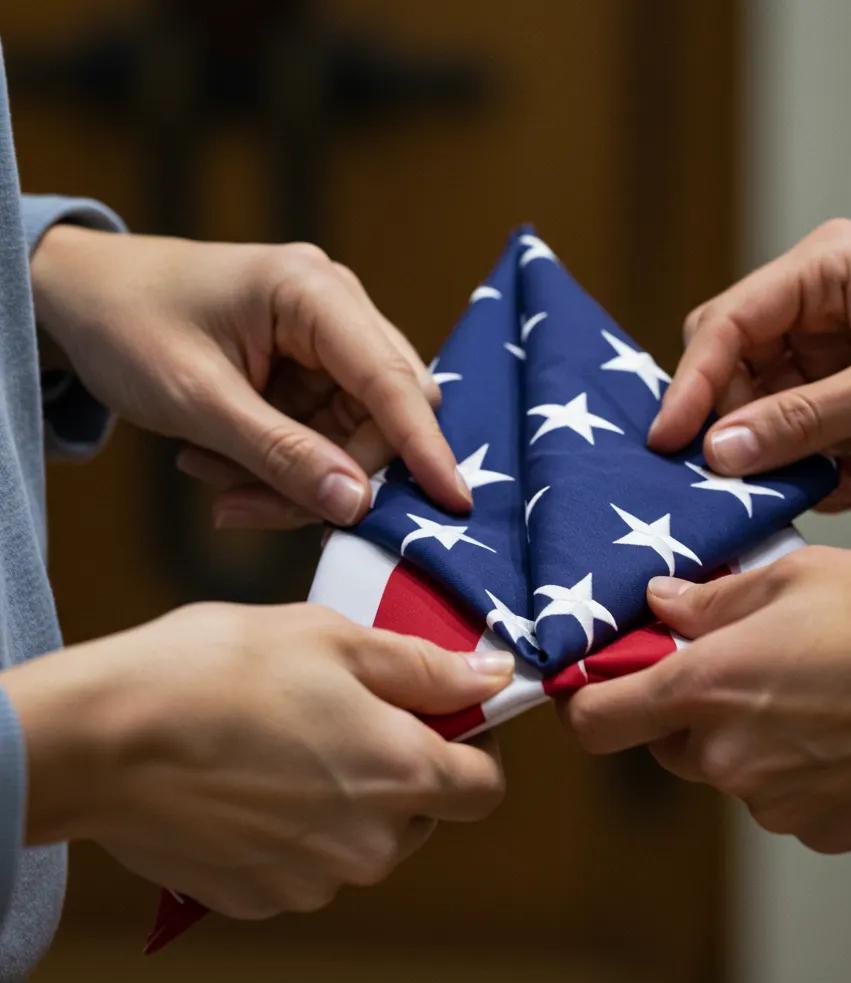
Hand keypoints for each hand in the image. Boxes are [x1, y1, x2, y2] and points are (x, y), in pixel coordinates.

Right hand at [3, 604, 509, 917]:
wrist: (103, 740)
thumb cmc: (222, 672)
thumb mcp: (337, 640)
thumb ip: (427, 667)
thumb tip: (491, 676)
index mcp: (403, 777)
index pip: (485, 786)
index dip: (476, 743)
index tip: (442, 711)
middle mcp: (369, 846)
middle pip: (424, 812)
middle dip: (405, 763)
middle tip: (351, 709)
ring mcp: (312, 880)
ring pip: (364, 839)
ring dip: (349, 796)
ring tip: (289, 739)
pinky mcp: (259, 898)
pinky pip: (307, 863)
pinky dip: (298, 827)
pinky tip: (253, 780)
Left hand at [30, 227, 470, 528]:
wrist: (80, 295)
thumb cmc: (127, 324)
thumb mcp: (197, 399)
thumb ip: (280, 454)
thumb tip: (358, 505)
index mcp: (314, 292)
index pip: (393, 380)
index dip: (425, 446)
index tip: (454, 503)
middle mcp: (336, 309)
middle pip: (384, 412)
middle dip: (335, 472)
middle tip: (250, 505)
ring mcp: (327, 339)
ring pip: (355, 433)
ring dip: (297, 474)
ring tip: (216, 480)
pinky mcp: (312, 368)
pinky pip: (326, 434)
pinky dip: (284, 464)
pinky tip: (222, 465)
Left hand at [562, 546, 850, 852]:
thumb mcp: (795, 577)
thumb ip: (709, 600)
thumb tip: (660, 604)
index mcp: (710, 689)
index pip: (596, 722)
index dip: (588, 700)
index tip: (603, 677)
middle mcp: (732, 759)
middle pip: (666, 743)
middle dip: (685, 707)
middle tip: (735, 659)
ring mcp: (779, 804)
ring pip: (725, 769)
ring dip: (743, 734)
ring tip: (803, 686)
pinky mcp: (826, 829)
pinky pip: (778, 797)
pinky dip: (790, 766)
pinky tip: (836, 725)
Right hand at [649, 218, 850, 510]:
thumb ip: (803, 419)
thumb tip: (720, 449)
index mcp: (827, 267)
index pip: (730, 322)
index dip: (692, 383)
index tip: (668, 440)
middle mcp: (818, 298)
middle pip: (735, 364)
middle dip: (740, 422)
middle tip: (744, 473)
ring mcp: (830, 341)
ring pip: (762, 403)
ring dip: (781, 451)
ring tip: (825, 483)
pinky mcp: (844, 380)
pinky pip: (798, 423)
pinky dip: (811, 457)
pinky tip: (850, 478)